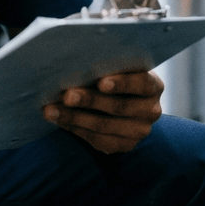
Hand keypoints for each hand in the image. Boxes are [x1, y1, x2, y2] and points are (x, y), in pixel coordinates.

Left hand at [43, 71, 163, 153]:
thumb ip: (106, 63)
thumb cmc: (114, 75)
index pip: (141, 83)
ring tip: (51, 109)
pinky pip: (97, 140)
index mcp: (153, 85)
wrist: (121, 101)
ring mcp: (139, 131)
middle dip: (89, 100)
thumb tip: (76, 59)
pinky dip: (74, 128)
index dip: (122, 83)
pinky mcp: (124, 145)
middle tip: (65, 95)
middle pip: (118, 106)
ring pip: (103, 126)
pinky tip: (58, 119)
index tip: (100, 82)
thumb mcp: (118, 67)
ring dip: (74, 117)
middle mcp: (151, 110)